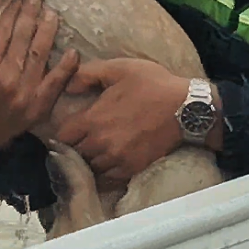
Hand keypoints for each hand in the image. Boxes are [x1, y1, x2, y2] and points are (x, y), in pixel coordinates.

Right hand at [0, 0, 78, 148]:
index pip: (1, 31)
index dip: (10, 12)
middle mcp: (5, 78)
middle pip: (22, 37)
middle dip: (30, 15)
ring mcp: (25, 92)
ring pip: (40, 53)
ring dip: (48, 30)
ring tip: (52, 14)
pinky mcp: (38, 106)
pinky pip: (56, 83)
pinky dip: (66, 67)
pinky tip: (72, 52)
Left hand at [57, 59, 194, 183]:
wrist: (185, 108)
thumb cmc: (152, 84)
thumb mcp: (119, 68)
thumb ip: (88, 74)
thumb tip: (67, 86)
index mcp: (93, 119)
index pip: (63, 136)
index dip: (63, 133)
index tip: (69, 129)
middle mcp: (101, 143)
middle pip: (73, 154)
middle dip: (73, 148)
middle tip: (77, 142)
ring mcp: (116, 158)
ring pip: (89, 169)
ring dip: (87, 162)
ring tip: (90, 154)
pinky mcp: (132, 168)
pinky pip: (107, 179)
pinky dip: (102, 174)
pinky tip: (105, 165)